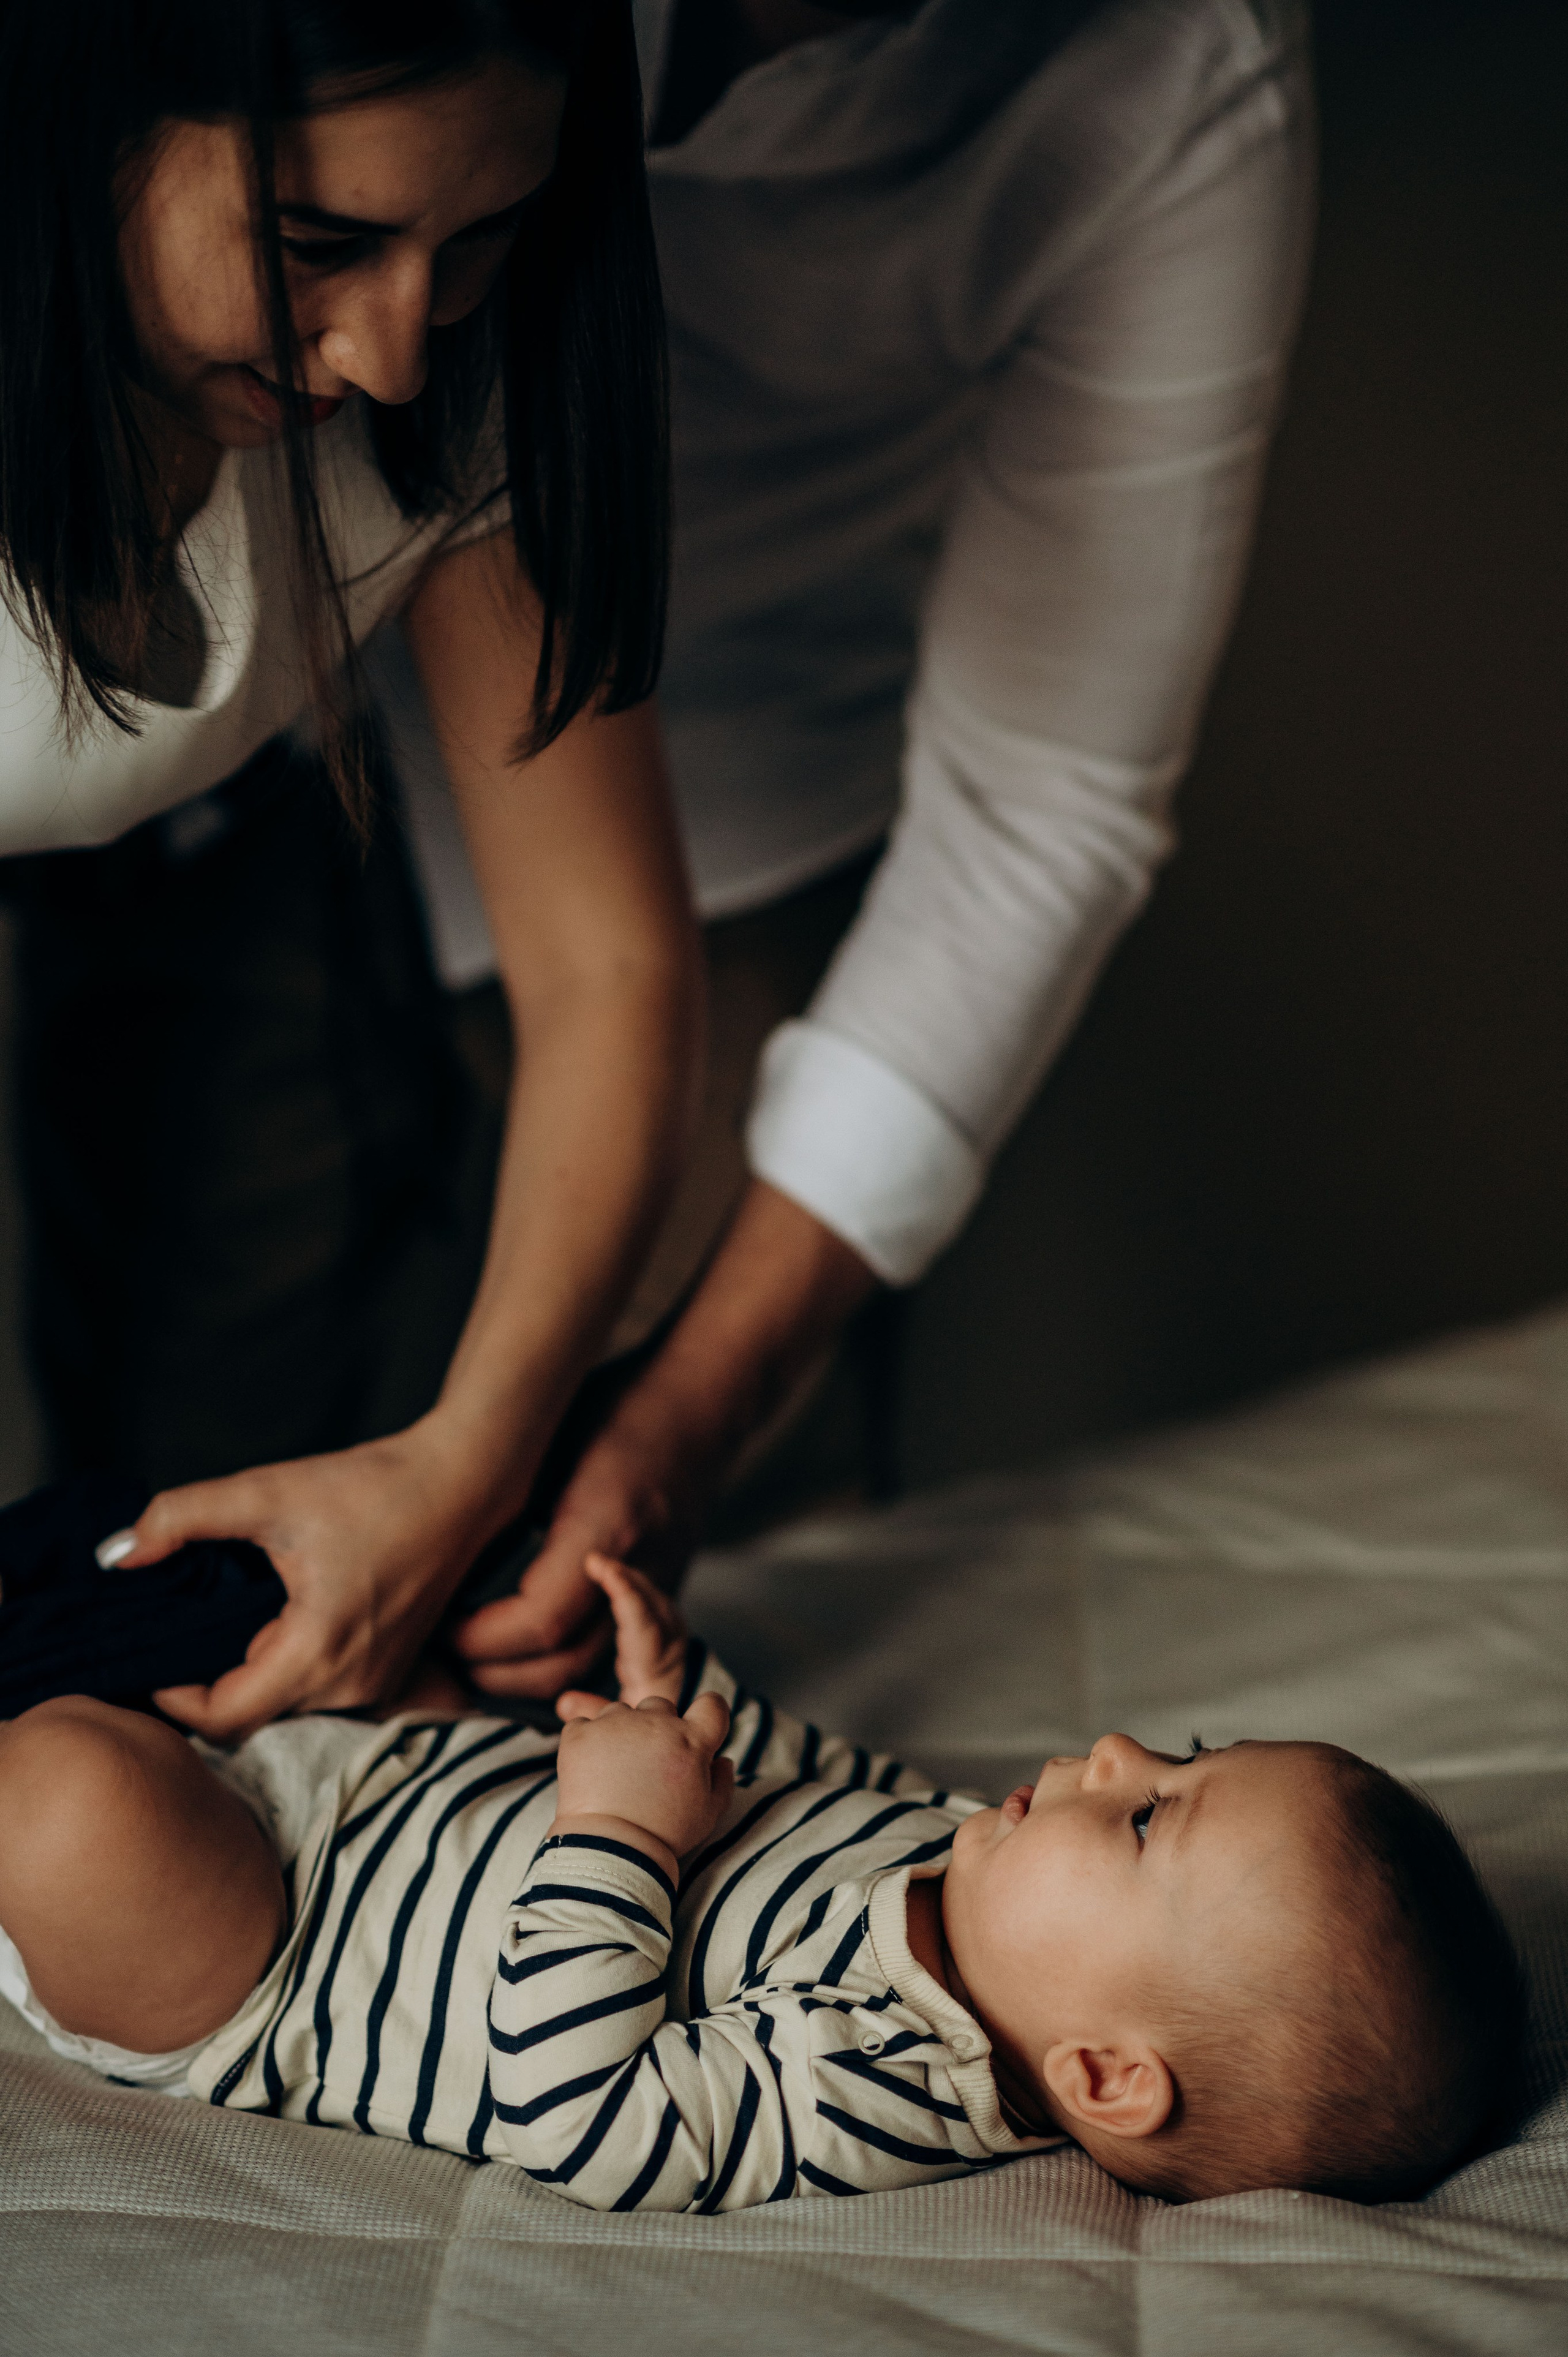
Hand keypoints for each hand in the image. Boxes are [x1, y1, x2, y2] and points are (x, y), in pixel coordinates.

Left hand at [113, 1419, 504, 1740]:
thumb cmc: (375, 1487)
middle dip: (210, 1681)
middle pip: (252, 1716)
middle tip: (184, 1631)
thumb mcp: (268, 1490)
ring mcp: (376, 1683)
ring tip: (236, 1613)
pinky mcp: (389, 1670)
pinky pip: (318, 1687)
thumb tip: (116, 1552)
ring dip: (251, 1670)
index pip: (224, 1717)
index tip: (154, 1660)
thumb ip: (181, 1517)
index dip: (175, 1699)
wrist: (463, 1483)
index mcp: (319, 1651)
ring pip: (285, 1703)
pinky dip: (288, 1663)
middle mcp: (352, 1684)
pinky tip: (283, 1611)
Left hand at [453, 1182, 874, 1699]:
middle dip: (496, 1673)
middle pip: (567, 1663)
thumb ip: (500, 1515)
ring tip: (473, 1658)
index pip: (541, 1621)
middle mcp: (640, 1572)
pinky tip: (521, 1654)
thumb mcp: (542, 1449)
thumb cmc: (612, 1412)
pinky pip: (608, 1654)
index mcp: (607, 1528)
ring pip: (589, 1670)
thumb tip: (434, 1574)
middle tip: (442, 1652)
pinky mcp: (659, 1598)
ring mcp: (656, 1591)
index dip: (481, 1639)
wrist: (695, 1406)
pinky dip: (562, 1664)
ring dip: (527, 1679)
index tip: (438, 1626)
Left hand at [552, 1690, 734, 1871]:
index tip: (696, 1730)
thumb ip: (721, 1781)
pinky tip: (591, 1771)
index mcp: (691, 1740)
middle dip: (657, 1728)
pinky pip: (584, 1723)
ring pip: (621, 1712)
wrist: (609, 1850)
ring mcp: (615, 1724)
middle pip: (660, 1706)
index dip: (707, 1714)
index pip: (712, 1705)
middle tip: (647, 1766)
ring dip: (620, 1733)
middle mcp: (655, 1723)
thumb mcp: (708, 1816)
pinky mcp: (580, 1733)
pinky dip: (587, 1741)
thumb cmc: (663, 1835)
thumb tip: (722, 1760)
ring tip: (614, 1773)